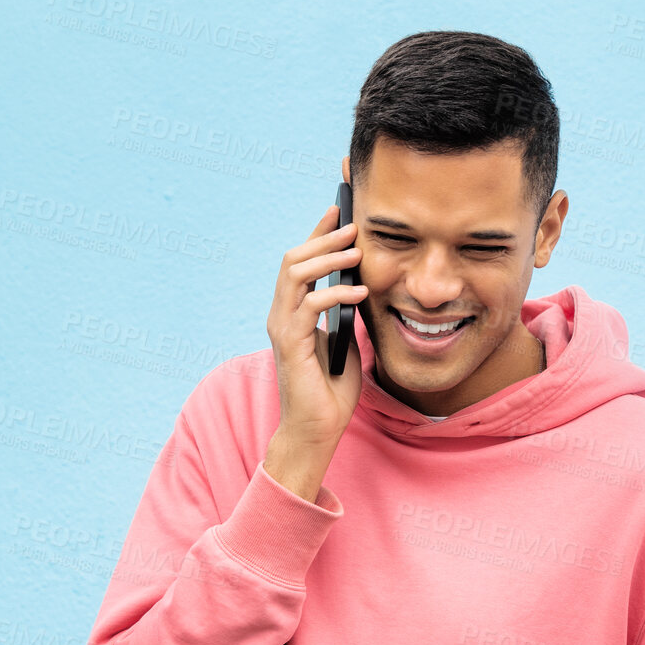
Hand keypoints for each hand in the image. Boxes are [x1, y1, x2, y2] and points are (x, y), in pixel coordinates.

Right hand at [264, 201, 368, 450]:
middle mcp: (282, 317)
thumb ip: (346, 318)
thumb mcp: (346, 345)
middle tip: (353, 226)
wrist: (317, 432)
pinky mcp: (292, 347)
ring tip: (358, 253)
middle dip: (323, 238)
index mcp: (293, 314)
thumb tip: (362, 289)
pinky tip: (360, 293)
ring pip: (295, 276)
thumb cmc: (331, 394)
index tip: (339, 211)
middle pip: (293, 260)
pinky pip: (310, 307)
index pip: (300, 263)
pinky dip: (335, 294)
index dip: (318, 234)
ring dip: (328, 259)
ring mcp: (283, 330)